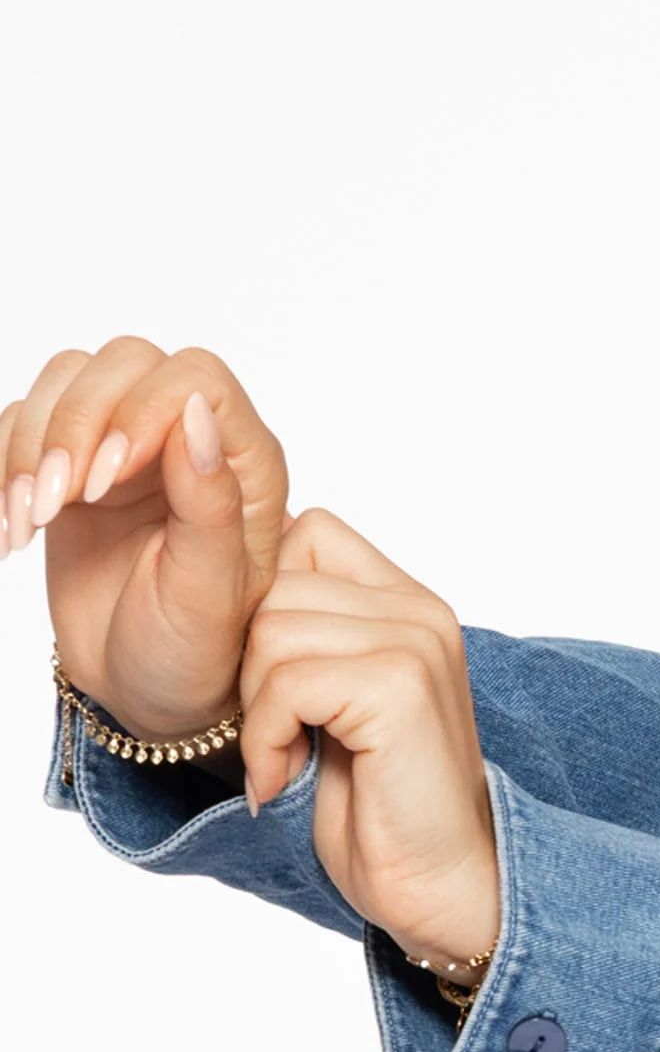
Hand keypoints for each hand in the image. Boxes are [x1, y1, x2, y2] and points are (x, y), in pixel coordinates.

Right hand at [1, 339, 289, 741]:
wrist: (146, 688)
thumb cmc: (194, 652)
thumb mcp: (208, 596)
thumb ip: (211, 507)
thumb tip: (197, 416)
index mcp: (245, 465)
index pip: (196, 379)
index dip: (143, 410)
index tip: (105, 482)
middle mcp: (190, 440)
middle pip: (125, 363)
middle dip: (77, 425)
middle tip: (59, 503)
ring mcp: (129, 444)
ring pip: (69, 379)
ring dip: (32, 445)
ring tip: (31, 522)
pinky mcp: (76, 459)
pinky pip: (25, 418)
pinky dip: (3, 464)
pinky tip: (15, 527)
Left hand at [242, 507, 500, 972]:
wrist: (438, 887)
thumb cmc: (382, 810)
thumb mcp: (336, 702)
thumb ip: (309, 636)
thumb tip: (237, 581)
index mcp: (411, 605)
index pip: (306, 534)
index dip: (264, 602)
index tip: (276, 686)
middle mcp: (422, 614)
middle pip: (277, 584)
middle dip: (250, 666)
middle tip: (275, 737)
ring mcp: (416, 646)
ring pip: (272, 630)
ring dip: (256, 709)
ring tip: (285, 760)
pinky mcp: (399, 688)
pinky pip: (286, 681)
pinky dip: (267, 738)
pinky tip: (286, 777)